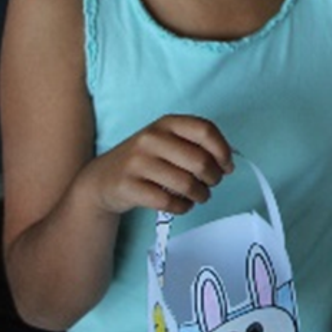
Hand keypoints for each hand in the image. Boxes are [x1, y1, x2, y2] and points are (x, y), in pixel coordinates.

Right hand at [79, 114, 234, 215]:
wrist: (102, 179)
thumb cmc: (145, 160)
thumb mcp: (167, 142)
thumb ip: (196, 146)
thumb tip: (228, 162)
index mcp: (167, 123)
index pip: (205, 130)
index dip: (222, 150)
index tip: (227, 165)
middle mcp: (151, 138)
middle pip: (199, 160)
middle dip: (213, 177)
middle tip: (212, 184)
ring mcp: (137, 162)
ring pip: (186, 184)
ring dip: (200, 195)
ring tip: (199, 196)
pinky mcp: (129, 186)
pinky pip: (168, 202)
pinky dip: (182, 207)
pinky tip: (182, 205)